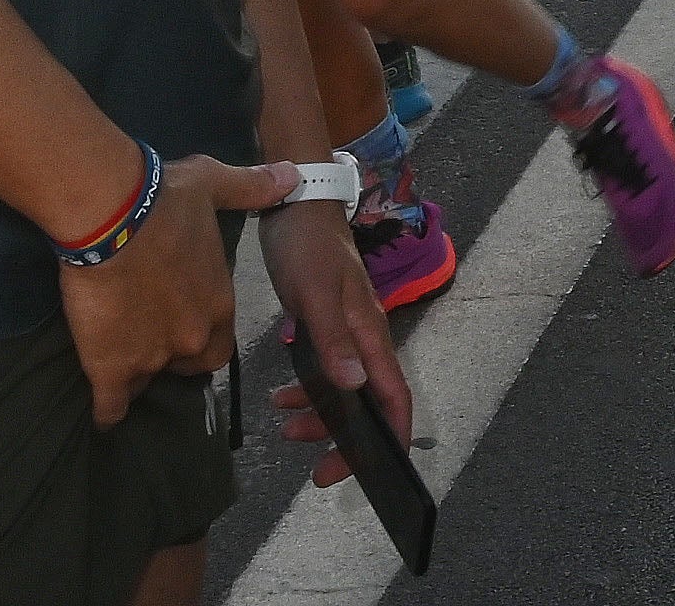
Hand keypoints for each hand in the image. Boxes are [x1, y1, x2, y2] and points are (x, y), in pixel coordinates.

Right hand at [55, 152, 302, 425]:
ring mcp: (152, 357)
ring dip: (137, 373)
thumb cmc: (166, 200)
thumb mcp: (217, 184)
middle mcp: (192, 338)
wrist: (112, 215)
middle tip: (149, 338)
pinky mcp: (111, 367)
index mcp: (218, 304)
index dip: (202, 335)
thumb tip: (294, 175)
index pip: (220, 341)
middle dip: (174, 358)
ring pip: (148, 382)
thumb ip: (254, 187)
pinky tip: (104, 410)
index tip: (183, 322)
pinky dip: (108, 410)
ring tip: (119, 359)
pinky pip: (112, 405)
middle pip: (190, 365)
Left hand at [258, 198, 414, 485]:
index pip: (395, 396)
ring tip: (283, 423)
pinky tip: (279, 393)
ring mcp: (346, 332)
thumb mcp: (316, 292)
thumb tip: (355, 387)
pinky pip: (324, 371)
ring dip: (319, 415)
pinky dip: (305, 390)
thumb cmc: (308, 246)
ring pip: (344, 391)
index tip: (367, 472)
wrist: (295, 202)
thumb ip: (334, 339)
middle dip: (345, 440)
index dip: (390, 438)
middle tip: (312, 471)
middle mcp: (365, 338)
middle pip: (370, 403)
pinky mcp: (325, 325)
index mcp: (372, 334)